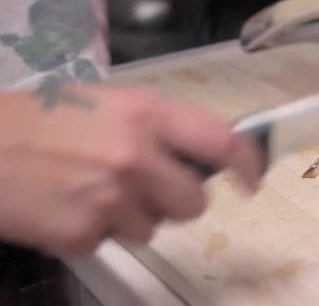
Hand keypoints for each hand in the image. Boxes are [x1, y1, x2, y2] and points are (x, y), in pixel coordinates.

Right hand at [0, 82, 261, 255]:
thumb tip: (200, 156)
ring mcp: (111, 198)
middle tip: (142, 187)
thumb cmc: (39, 119)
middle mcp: (136, 155)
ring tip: (89, 189)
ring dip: (130, 216)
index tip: (251, 180)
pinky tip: (66, 204)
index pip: (222, 140)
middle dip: (175, 201)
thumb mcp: (106, 104)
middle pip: (194, 202)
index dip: (247, 163)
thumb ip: (158, 127)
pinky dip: (94, 229)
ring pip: (153, 228)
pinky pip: (111, 240)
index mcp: (145, 113)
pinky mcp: (84, 233)